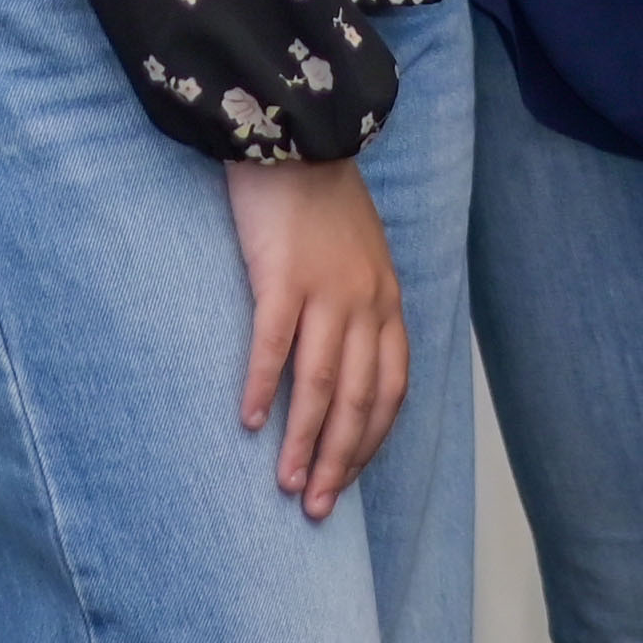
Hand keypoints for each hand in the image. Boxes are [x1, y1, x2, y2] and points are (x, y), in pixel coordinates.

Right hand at [221, 155, 410, 523]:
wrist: (297, 134)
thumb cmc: (320, 200)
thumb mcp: (359, 255)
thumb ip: (358, 306)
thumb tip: (342, 364)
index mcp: (387, 302)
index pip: (391, 391)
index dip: (370, 441)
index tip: (349, 479)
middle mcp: (367, 302)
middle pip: (359, 399)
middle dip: (341, 460)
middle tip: (319, 508)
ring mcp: (327, 289)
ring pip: (322, 383)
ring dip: (305, 441)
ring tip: (288, 485)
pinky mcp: (284, 273)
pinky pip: (276, 343)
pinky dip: (266, 387)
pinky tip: (251, 423)